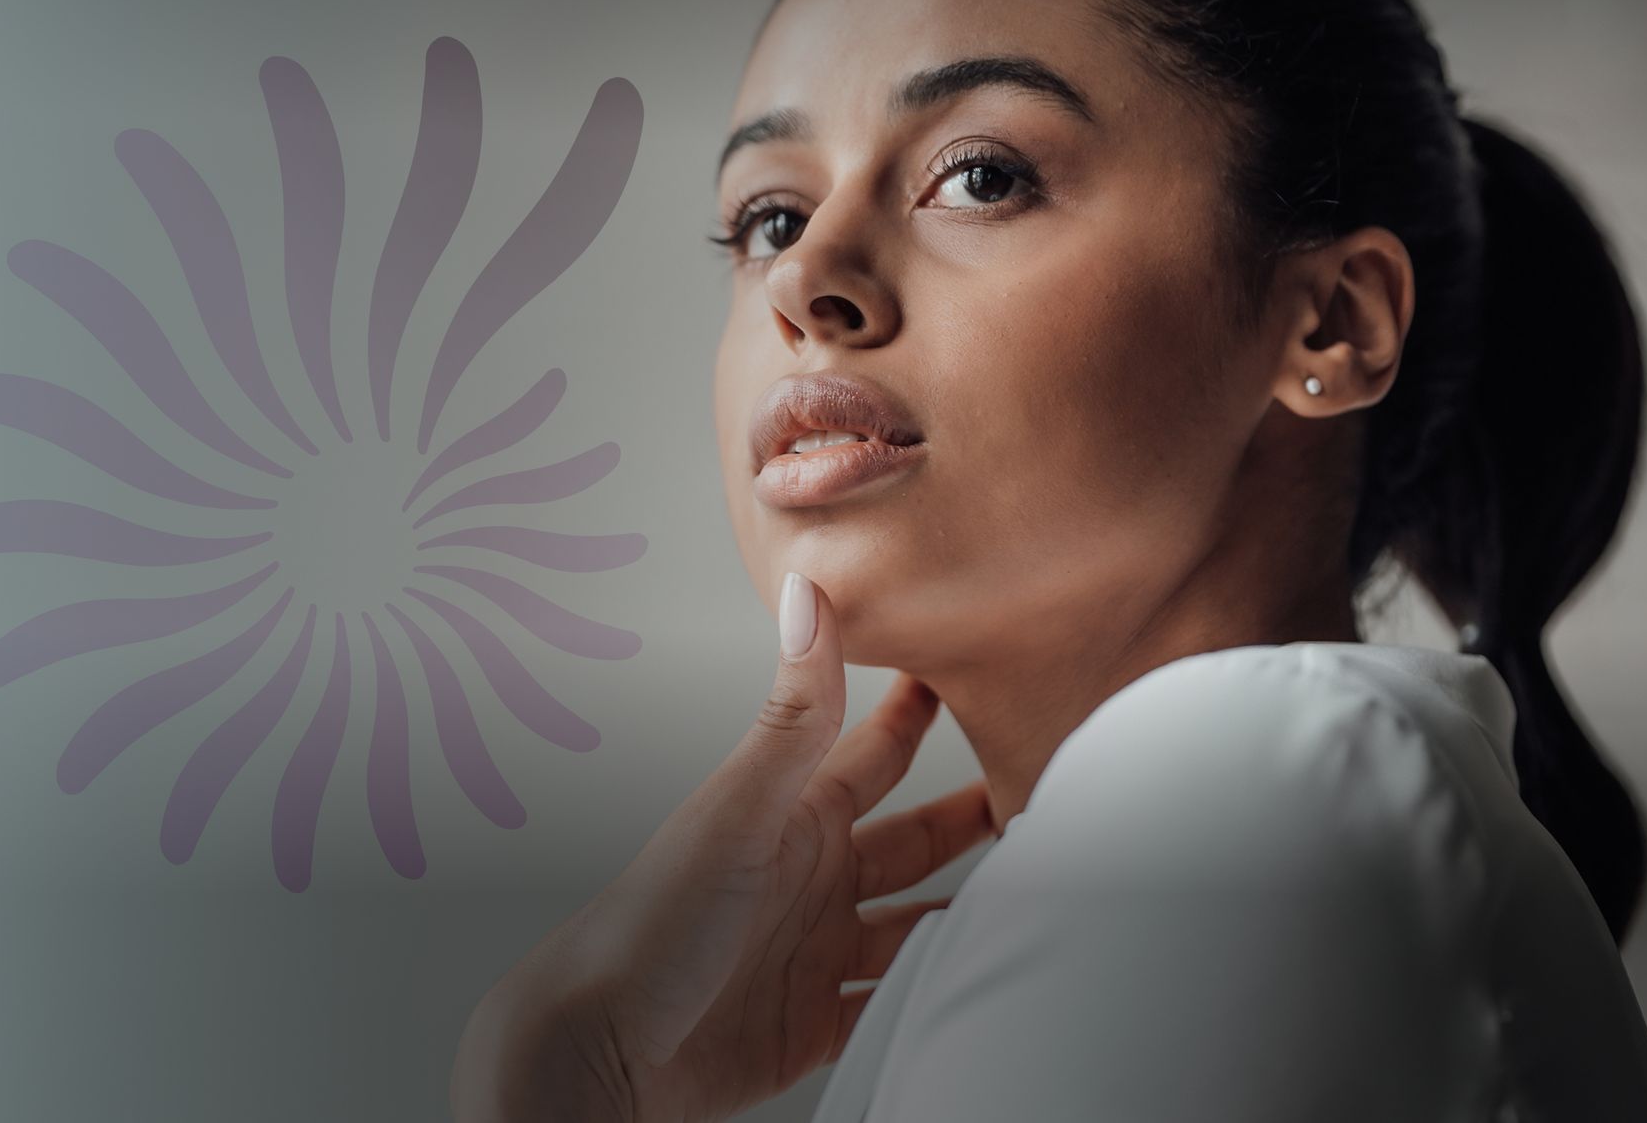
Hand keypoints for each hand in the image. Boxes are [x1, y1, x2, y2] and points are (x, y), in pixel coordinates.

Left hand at [450, 571, 994, 1122]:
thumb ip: (794, 715)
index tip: (981, 671)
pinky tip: (979, 980)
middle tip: (1049, 793)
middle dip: (976, 819)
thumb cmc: (648, 927)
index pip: (877, 751)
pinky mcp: (813, 1026)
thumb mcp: (740, 810)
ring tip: (1040, 898)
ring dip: (967, 912)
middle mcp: (809, 881)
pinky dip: (935, 990)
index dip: (923, 713)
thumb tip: (809, 592)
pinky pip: (893, 1004)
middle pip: (914, 842)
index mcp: (792, 819)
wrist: (597, 1054)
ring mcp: (814, 954)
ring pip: (915, 924)